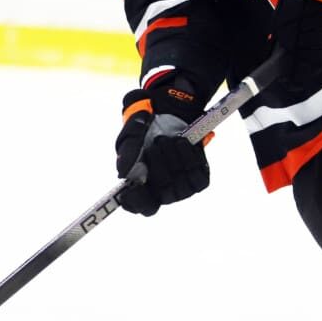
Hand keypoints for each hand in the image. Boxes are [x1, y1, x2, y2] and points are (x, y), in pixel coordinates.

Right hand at [115, 77, 208, 215]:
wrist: (166, 114)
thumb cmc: (144, 129)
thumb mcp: (131, 134)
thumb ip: (127, 152)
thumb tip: (123, 172)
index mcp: (141, 186)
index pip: (140, 206)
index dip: (138, 202)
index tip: (134, 187)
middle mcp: (162, 191)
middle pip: (164, 194)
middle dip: (160, 167)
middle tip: (156, 143)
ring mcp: (181, 187)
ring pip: (183, 187)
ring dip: (175, 160)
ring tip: (168, 139)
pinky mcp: (198, 178)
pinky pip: (198, 178)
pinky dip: (191, 158)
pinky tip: (182, 142)